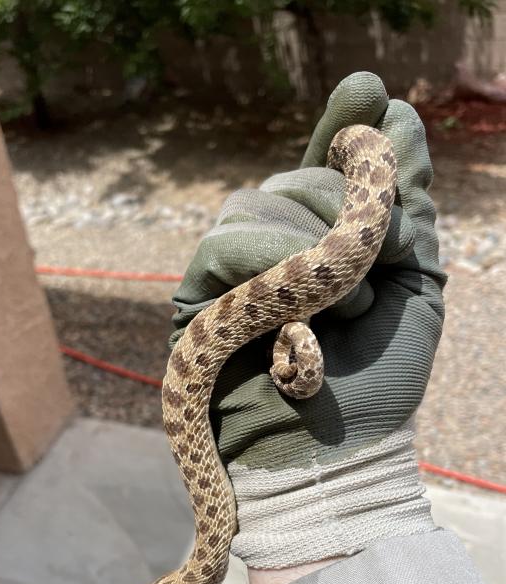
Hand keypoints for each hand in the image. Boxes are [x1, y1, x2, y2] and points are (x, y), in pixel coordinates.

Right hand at [169, 72, 445, 575]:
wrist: (334, 462)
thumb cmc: (378, 385)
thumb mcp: (416, 287)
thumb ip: (408, 207)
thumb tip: (397, 115)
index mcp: (324, 246)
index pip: (322, 168)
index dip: (342, 128)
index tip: (367, 93)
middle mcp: (273, 251)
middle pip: (297, 179)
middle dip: (344, 219)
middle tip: (364, 290)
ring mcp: (230, 275)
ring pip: (256, 205)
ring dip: (311, 258)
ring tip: (333, 325)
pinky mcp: (196, 303)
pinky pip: (226, 248)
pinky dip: (272, 286)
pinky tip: (294, 343)